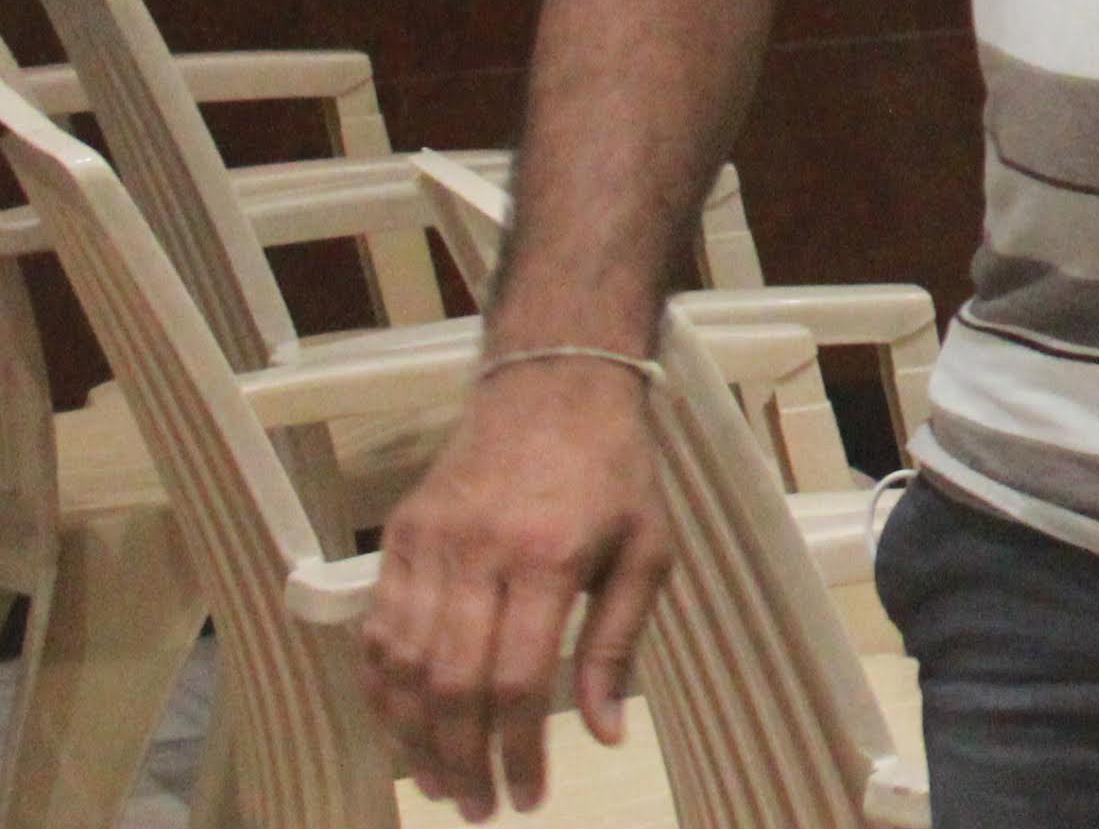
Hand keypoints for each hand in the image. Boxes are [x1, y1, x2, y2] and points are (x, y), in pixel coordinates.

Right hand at [361, 358, 673, 819]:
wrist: (554, 384)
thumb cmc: (615, 473)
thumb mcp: (649, 550)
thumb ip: (618, 643)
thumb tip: (604, 733)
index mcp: (551, 556)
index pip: (519, 679)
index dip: (519, 750)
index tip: (528, 796)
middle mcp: (479, 553)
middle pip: (451, 684)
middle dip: (463, 759)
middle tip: (480, 806)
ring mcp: (428, 544)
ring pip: (401, 666)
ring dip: (413, 738)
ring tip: (443, 781)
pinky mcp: (398, 538)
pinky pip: (376, 632)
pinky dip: (382, 690)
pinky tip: (403, 727)